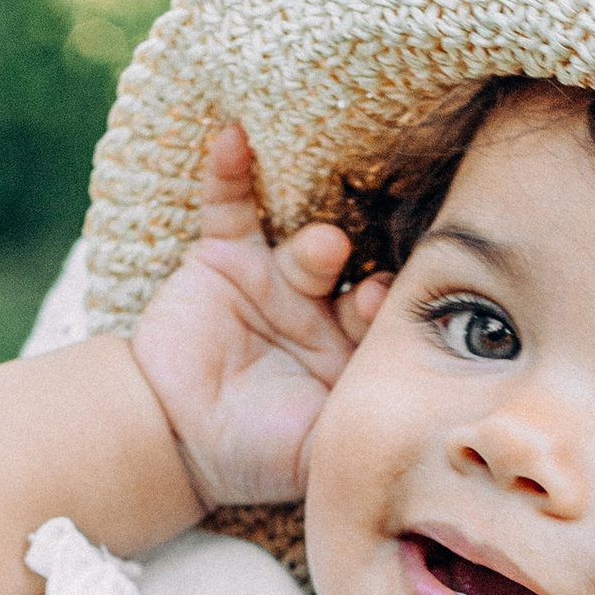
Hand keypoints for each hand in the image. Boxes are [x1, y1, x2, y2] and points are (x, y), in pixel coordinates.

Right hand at [127, 125, 387, 517]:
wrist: (173, 440)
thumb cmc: (255, 454)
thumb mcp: (319, 455)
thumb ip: (361, 436)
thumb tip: (421, 436)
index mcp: (353, 352)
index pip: (386, 323)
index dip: (392, 315)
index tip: (389, 317)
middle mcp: (324, 309)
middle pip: (359, 278)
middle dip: (369, 275)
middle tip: (370, 284)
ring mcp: (276, 278)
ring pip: (308, 244)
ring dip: (319, 243)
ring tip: (323, 247)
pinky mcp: (226, 256)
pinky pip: (230, 205)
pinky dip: (230, 170)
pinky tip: (235, 138)